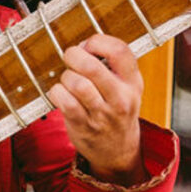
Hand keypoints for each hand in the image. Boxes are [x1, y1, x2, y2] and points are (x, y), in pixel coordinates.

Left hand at [47, 34, 144, 185]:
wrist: (119, 150)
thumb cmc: (118, 110)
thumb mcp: (128, 87)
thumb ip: (113, 65)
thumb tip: (82, 47)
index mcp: (133, 82)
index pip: (120, 51)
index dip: (98, 41)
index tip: (88, 46)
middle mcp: (120, 98)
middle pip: (91, 67)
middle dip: (73, 56)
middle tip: (70, 58)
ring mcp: (102, 114)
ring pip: (76, 84)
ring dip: (66, 77)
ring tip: (68, 80)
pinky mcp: (83, 126)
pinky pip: (65, 102)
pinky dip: (57, 93)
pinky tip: (61, 93)